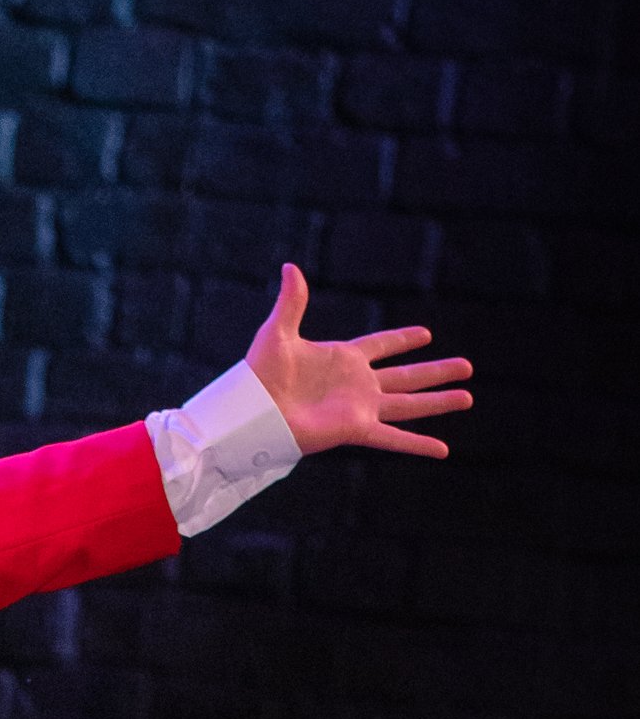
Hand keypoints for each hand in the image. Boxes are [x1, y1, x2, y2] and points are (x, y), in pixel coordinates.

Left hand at [246, 262, 472, 458]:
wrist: (251, 413)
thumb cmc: (258, 375)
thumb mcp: (278, 332)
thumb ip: (293, 301)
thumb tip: (291, 267)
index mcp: (343, 358)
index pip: (381, 345)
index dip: (402, 339)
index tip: (426, 334)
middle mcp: (357, 383)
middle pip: (407, 375)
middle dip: (436, 371)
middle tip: (467, 366)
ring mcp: (360, 407)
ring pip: (410, 404)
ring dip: (438, 402)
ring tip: (468, 397)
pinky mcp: (357, 428)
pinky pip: (394, 438)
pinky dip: (417, 444)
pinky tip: (442, 451)